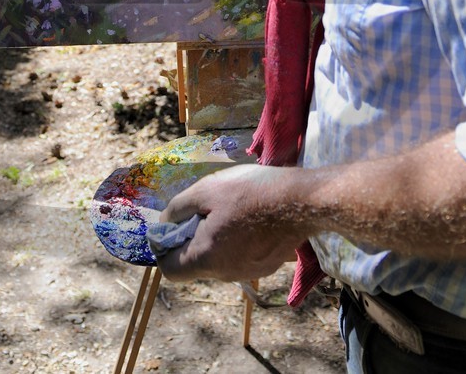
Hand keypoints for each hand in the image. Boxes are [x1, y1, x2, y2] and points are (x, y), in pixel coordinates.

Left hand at [153, 165, 304, 282]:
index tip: (172, 228)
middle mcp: (225, 274)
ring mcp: (249, 273)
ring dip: (216, 239)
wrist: (301, 201)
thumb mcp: (205, 190)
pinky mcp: (266, 266)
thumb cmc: (250, 192)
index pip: (170, 271)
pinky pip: (240, 257)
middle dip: (192, 239)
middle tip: (204, 211)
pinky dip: (238, 242)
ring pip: (219, 260)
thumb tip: (165, 222)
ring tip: (231, 210)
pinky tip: (251, 218)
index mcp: (206, 259)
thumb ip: (177, 209)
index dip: (164, 249)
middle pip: (195, 263)